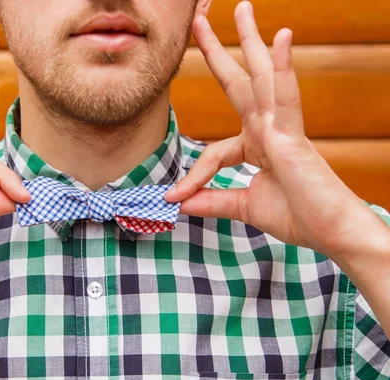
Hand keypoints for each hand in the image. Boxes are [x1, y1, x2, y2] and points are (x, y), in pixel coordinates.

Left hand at [164, 1, 383, 258]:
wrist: (330, 232)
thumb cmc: (297, 216)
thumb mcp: (243, 207)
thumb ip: (212, 201)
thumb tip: (178, 203)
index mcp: (256, 146)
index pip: (212, 152)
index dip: (192, 176)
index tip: (173, 197)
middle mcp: (267, 129)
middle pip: (239, 83)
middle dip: (219, 52)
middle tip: (201, 20)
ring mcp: (281, 127)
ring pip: (262, 77)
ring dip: (250, 41)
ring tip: (241, 9)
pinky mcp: (294, 134)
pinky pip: (286, 96)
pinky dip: (283, 67)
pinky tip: (280, 37)